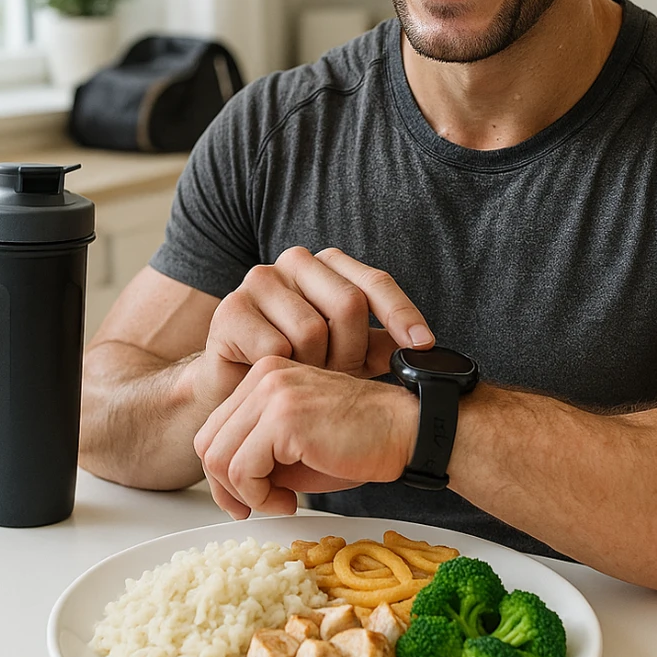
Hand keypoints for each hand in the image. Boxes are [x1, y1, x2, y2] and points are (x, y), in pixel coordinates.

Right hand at [187, 246, 434, 423]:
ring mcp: (258, 281)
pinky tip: (273, 377)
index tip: (423, 344)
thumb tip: (427, 348)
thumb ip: (380, 344)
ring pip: (312, 330)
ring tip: (304, 379)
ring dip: (314, 367)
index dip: (401, 314)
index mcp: (327, 266)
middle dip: (350, 352)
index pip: (374, 283)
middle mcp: (294, 262)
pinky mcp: (229, 311)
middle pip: (347, 304)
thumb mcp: (348, 357)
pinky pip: (275, 346)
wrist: (236, 394)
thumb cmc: (298, 370)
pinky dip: (282, 372)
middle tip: (339, 377)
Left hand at [193, 356, 415, 517]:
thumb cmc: (361, 441)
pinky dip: (260, 498)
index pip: (214, 428)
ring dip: (245, 495)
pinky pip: (243, 471)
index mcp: (264, 375)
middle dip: (225, 488)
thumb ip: (257, 452)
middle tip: (256, 507)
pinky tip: (290, 501)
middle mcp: (263, 375)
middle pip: (208, 442)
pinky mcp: (285, 418)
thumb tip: (224, 487)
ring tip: (280, 503)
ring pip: (219, 458)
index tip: (249, 497)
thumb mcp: (295, 444)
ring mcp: (272, 393)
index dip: (223, 473)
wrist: (408, 431)